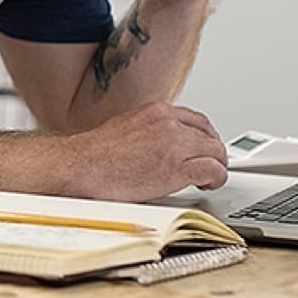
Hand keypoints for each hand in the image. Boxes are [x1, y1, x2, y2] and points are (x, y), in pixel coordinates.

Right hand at [69, 100, 228, 200]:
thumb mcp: (127, 127)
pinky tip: (206, 185)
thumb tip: (163, 144)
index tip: (203, 148)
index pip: (196, 120)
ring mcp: (174, 144)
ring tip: (207, 178)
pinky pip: (213, 171)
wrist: (82, 167)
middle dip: (212, 152)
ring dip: (216, 166)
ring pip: (216, 152)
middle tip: (209, 166)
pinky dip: (215, 179)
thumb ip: (151, 131)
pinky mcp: (177, 168)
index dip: (204, 137)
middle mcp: (169, 123)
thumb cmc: (96, 155)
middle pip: (209, 135)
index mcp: (157, 111)